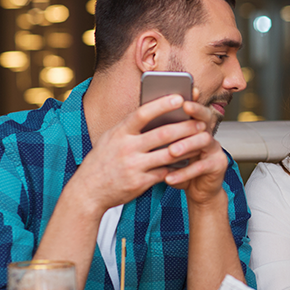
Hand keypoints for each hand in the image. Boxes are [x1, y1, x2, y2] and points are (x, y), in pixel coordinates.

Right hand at [73, 94, 206, 212]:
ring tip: (202, 141)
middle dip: (185, 127)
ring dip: (188, 147)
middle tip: (201, 123)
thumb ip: (130, 128)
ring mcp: (133, 166)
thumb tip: (155, 112)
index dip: (162, 105)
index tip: (179, 97)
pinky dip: (179, 167)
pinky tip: (190, 161)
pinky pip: (165, 172)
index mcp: (119, 133)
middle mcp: (126, 148)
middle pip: (162, 134)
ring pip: (169, 154)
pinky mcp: (140, 183)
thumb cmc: (103, 161)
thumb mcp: (111, 139)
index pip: (142, 113)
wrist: (88, 192)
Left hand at [164, 97, 228, 204]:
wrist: (196, 189)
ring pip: (204, 141)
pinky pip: (201, 167)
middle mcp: (208, 133)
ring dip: (187, 145)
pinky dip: (184, 173)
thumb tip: (140, 116)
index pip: (195, 108)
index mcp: (195, 126)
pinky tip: (170, 177)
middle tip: (184, 110)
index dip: (191, 100)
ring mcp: (215, 149)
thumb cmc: (178, 166)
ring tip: (172, 151)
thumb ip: (160, 133)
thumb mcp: (167, 148)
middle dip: (194, 114)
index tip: (181, 96)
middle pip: (205, 119)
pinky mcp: (217, 165)